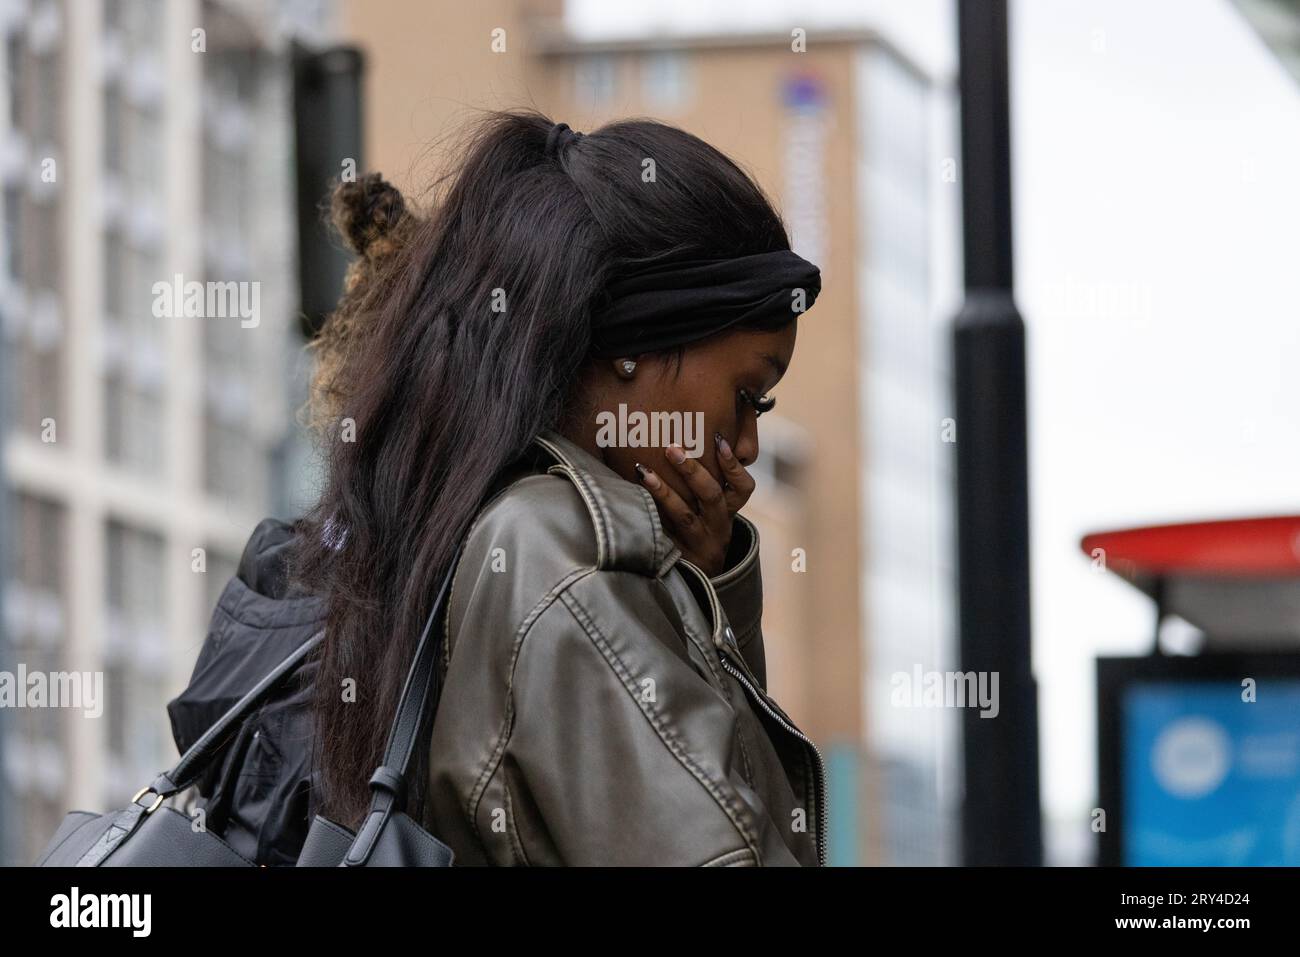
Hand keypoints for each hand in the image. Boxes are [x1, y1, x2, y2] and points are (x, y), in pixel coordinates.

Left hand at [634, 433, 755, 576]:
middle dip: (692, 470)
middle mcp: (718, 528)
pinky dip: (647, 516)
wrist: (697, 583)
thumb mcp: (709, 513)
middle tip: (672, 448)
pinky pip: (661, 535)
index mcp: (729, 512)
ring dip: (663, 490)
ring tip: (642, 470)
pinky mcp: (677, 557)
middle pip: (712, 496)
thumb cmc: (699, 532)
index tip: (719, 439)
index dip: (733, 464)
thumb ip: (703, 484)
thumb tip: (679, 440)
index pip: (743, 487)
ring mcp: (699, 545)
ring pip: (684, 516)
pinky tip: (628, 500)